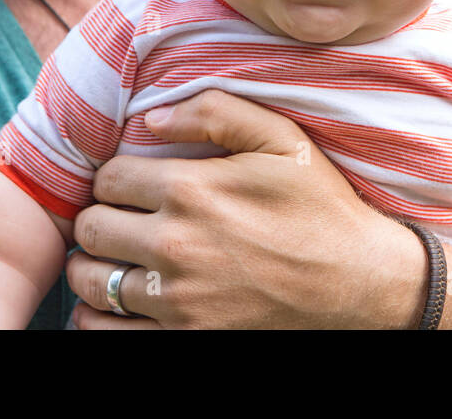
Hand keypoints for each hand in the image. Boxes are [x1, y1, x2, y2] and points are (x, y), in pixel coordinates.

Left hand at [65, 89, 425, 328]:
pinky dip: (98, 317)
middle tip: (119, 219)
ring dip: (94, 266)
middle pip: (91, 228)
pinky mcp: (185, 339)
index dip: (116, 178)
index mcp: (191, 190)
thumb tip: (154, 117)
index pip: (108, 178)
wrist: (360, 283)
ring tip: (115, 257)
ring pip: (91, 280)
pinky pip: (107, 331)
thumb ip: (215, 112)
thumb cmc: (321, 207)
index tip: (133, 185)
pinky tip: (116, 302)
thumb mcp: (281, 139)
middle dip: (100, 218)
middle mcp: (175, 245)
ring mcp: (177, 301)